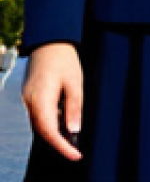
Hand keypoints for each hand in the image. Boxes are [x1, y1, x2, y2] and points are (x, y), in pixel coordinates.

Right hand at [22, 42, 83, 160]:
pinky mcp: (29, 97)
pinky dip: (50, 122)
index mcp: (40, 99)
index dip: (62, 146)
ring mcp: (27, 100)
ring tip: (71, 138)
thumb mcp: (75, 82)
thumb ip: (74, 107)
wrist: (49, 41)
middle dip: (58, 142)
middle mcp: (29, 103)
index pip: (49, 131)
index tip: (75, 155)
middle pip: (42, 131)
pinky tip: (62, 122)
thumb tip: (74, 131)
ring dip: (54, 133)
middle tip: (75, 149)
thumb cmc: (64, 59)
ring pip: (39, 124)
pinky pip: (38, 115)